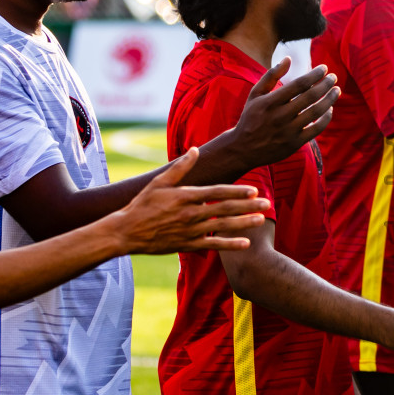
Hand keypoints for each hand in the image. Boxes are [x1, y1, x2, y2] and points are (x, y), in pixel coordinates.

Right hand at [113, 149, 267, 254]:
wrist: (126, 232)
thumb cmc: (142, 205)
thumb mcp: (159, 182)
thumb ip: (180, 167)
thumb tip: (195, 149)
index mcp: (185, 196)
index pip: (216, 192)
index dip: (236, 191)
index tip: (253, 190)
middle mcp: (190, 214)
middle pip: (224, 209)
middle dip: (248, 206)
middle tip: (267, 203)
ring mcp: (190, 231)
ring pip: (222, 226)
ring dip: (244, 223)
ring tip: (262, 220)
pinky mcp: (188, 245)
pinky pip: (212, 245)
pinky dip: (229, 244)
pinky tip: (246, 243)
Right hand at [232, 60, 340, 168]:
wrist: (243, 149)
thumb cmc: (250, 117)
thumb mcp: (255, 94)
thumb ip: (271, 76)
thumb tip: (288, 59)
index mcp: (270, 102)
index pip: (299, 84)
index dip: (314, 75)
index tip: (324, 68)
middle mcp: (280, 116)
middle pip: (310, 96)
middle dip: (325, 84)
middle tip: (334, 77)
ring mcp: (288, 131)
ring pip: (316, 112)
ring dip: (330, 99)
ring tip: (337, 90)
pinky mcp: (295, 143)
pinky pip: (316, 129)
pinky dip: (326, 118)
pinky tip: (329, 109)